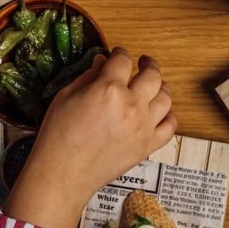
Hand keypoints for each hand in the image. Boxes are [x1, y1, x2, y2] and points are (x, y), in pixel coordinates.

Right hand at [6, 48, 176, 227]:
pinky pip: (170, 126)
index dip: (120, 53)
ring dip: (161, 88)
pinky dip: (168, 116)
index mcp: (109, 89)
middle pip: (153, 75)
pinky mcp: (148, 146)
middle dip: (148, 64)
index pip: (123, 60)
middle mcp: (132, 104)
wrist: (63, 174)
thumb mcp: (65, 97)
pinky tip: (160, 113)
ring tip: (154, 86)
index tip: (118, 55)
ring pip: (166, 98)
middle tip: (144, 63)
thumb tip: (103, 62)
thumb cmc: (58, 134)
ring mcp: (144, 126)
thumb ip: (88, 76)